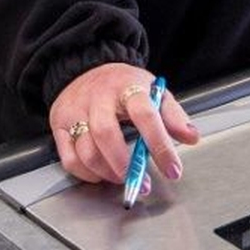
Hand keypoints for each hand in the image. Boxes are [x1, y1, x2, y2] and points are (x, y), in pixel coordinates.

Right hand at [47, 63, 198, 184]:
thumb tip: (191, 136)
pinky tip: (101, 173)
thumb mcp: (153, 91)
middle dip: (125, 164)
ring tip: (122, 178)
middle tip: (142, 183)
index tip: (173, 169)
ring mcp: (75, 110)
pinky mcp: (59, 123)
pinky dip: (85, 173)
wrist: (85, 67)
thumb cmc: (123, 85)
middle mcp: (97, 97)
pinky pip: (69, 157)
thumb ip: (173, 114)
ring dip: (107, 172)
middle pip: (106, 133)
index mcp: (126, 86)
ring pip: (86, 149)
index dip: (160, 145)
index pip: (144, 115)